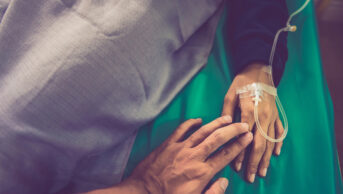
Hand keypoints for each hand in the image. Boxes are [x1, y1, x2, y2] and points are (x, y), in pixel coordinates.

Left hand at [87, 116, 252, 193]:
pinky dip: (190, 123)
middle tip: (243, 123)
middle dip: (232, 130)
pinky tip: (199, 119)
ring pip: (202, 132)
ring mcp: (180, 148)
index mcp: (202, 173)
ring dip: (216, 124)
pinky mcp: (168, 144)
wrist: (142, 192)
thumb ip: (212, 192)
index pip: (225, 155)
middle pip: (217, 139)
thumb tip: (225, 181)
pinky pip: (181, 130)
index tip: (248, 136)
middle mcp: (194, 157)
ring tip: (227, 118)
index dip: (239, 145)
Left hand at [222, 63, 283, 182]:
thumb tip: (225, 129)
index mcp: (248, 111)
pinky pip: (279, 131)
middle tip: (251, 177)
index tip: (237, 167)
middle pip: (259, 144)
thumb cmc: (241, 83)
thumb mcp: (229, 95)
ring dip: (266, 158)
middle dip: (255, 163)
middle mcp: (262, 117)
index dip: (241, 154)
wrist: (259, 70)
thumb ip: (226, 113)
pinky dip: (278, 143)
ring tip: (263, 172)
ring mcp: (271, 116)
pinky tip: (275, 154)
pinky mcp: (277, 114)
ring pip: (270, 141)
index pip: (244, 138)